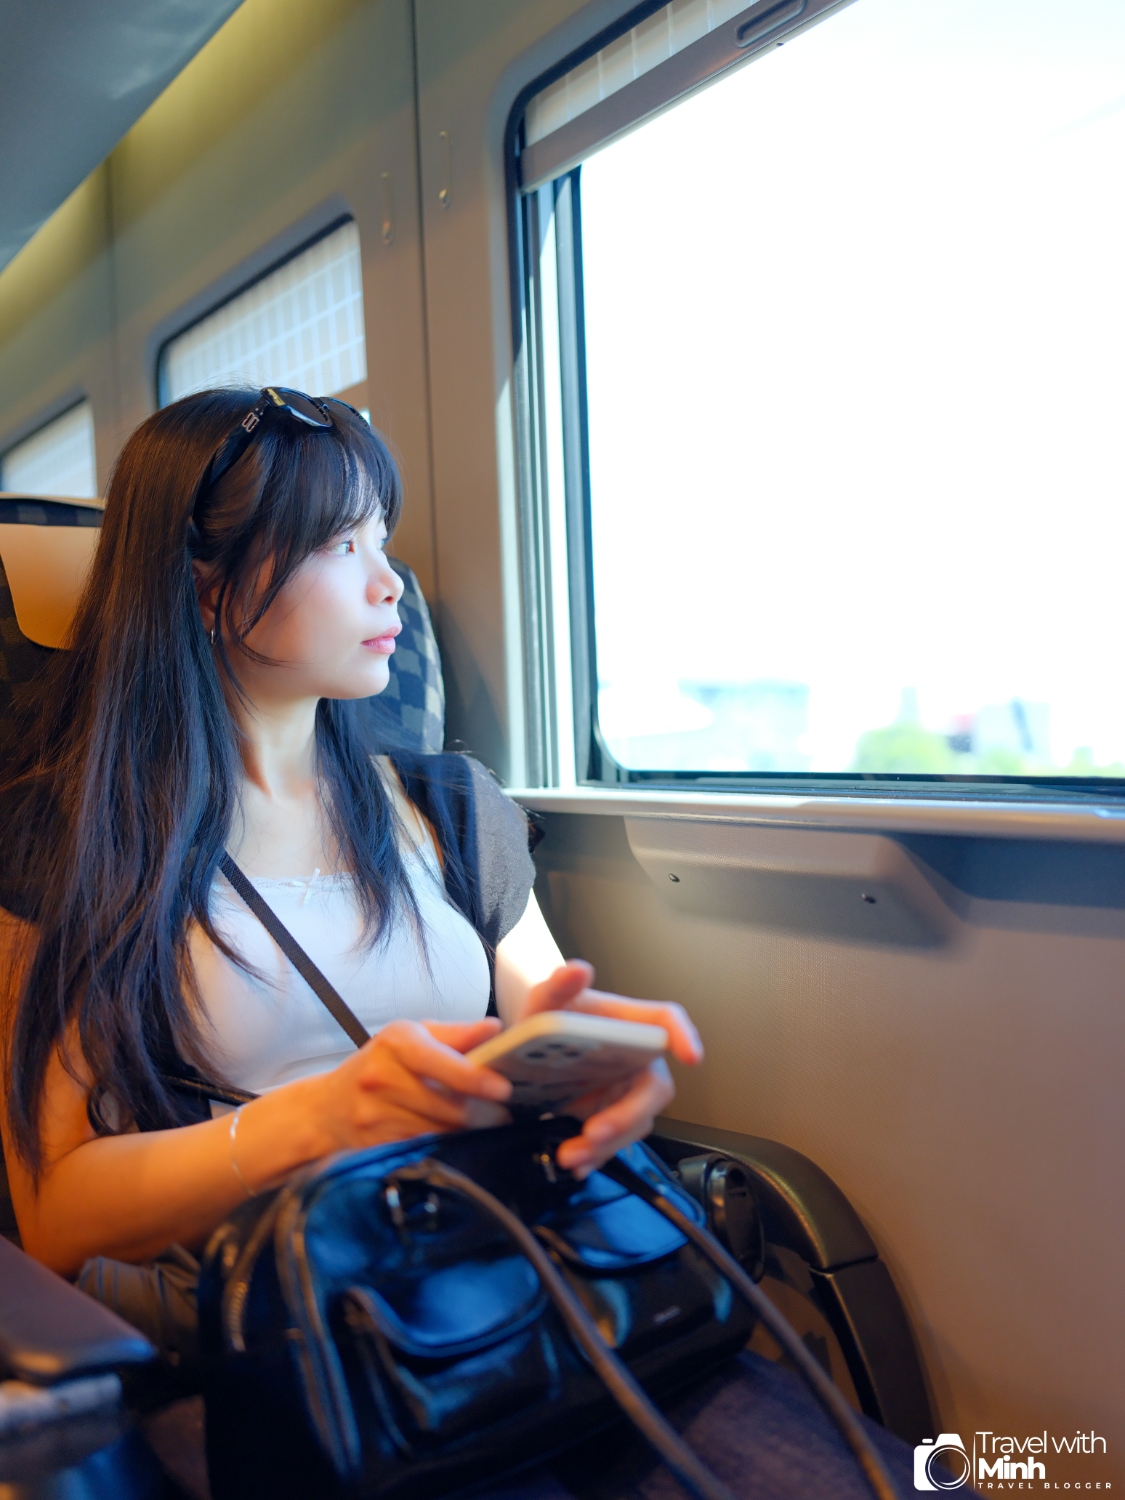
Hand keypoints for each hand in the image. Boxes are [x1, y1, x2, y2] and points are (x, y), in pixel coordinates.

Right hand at [305, 1018, 512, 1151]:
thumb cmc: (380, 1064)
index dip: (476, 1079)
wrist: (327, 1108)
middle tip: (504, 1113)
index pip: (443, 1063)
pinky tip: (459, 1140)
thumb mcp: (412, 1037)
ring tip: (487, 1125)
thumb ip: (457, 1033)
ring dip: (470, 1132)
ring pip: (441, 1132)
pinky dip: (448, 1146)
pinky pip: (425, 1149)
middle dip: (485, 1113)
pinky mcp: (377, 1145)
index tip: (505, 1089)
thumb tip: (497, 1029)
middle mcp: (383, 1077)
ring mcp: (377, 1115)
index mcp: (397, 1042)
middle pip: (448, 1106)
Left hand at [517, 960, 702, 1176]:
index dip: (683, 1035)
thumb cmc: (551, 1016)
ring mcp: (626, 1091)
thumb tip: (577, 969)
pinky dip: (597, 1156)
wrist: (532, 1051)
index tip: (691, 1056)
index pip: (665, 1022)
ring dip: (607, 1144)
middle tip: (595, 1131)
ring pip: (635, 1123)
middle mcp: (636, 1059)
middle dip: (628, 1114)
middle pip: (654, 1089)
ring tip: (571, 1155)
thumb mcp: (545, 1001)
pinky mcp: (613, 1117)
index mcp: (628, 1023)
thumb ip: (557, 985)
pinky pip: (617, 1142)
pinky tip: (576, 1164)